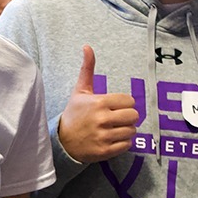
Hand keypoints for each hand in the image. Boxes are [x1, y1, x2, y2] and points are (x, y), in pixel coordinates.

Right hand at [56, 45, 138, 162]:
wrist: (63, 141)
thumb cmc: (74, 113)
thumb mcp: (80, 91)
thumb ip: (87, 69)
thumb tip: (87, 46)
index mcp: (99, 102)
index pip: (130, 101)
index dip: (124, 104)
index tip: (115, 107)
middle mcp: (102, 119)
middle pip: (134, 116)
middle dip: (128, 117)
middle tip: (118, 118)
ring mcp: (104, 136)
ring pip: (132, 131)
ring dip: (126, 130)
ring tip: (114, 129)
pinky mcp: (105, 151)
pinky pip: (127, 145)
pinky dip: (123, 142)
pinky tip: (112, 138)